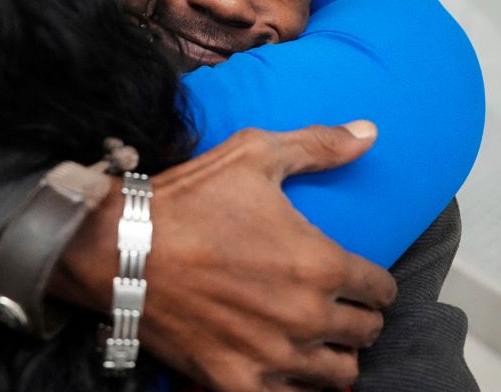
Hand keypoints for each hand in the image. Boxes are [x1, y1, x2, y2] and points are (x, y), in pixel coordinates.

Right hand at [53, 122, 396, 390]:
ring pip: (338, 375)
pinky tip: (282, 367)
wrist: (119, 249)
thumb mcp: (253, 155)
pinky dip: (292, 386)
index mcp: (321, 265)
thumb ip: (318, 146)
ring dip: (333, 357)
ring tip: (318, 342)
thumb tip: (368, 133)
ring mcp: (273, 356)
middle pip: (365, 334)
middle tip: (339, 308)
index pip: (381, 291)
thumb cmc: (187, 201)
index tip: (361, 280)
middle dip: (358, 319)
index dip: (374, 283)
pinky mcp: (236, 382)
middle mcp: (306, 317)